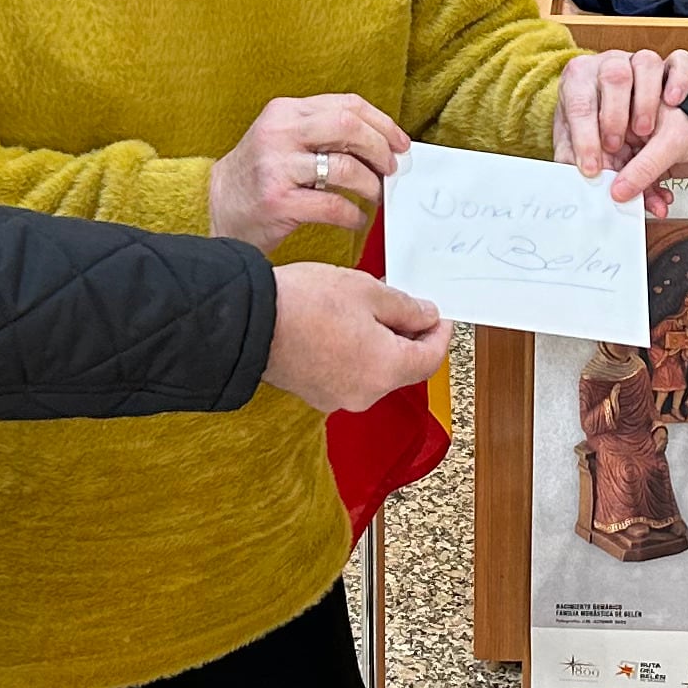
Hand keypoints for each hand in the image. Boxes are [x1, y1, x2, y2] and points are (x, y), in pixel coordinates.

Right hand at [209, 94, 408, 253]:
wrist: (214, 207)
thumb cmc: (257, 176)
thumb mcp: (282, 139)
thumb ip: (322, 132)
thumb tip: (380, 141)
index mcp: (284, 112)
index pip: (346, 104)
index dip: (381, 123)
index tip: (399, 143)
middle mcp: (279, 134)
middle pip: (349, 126)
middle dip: (379, 148)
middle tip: (389, 169)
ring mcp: (277, 167)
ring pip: (346, 168)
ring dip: (371, 185)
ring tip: (374, 196)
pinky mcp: (278, 201)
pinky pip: (334, 206)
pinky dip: (354, 215)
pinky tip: (356, 218)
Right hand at [261, 262, 452, 411]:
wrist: (247, 321)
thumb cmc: (304, 304)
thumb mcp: (367, 291)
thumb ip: (405, 307)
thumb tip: (426, 315)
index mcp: (386, 369)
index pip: (431, 359)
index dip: (440, 334)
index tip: (440, 316)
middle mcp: (365, 393)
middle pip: (404, 368)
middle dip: (410, 336)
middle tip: (405, 304)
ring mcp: (337, 397)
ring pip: (375, 371)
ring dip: (382, 344)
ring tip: (369, 309)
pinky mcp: (315, 393)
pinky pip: (349, 374)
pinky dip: (357, 353)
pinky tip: (344, 326)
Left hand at [555, 50, 687, 210]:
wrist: (650, 130)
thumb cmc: (612, 138)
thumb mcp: (597, 156)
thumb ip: (590, 170)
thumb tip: (577, 190)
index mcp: (581, 84)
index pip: (578, 104)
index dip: (583, 139)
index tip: (592, 169)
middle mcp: (610, 68)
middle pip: (613, 74)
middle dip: (613, 116)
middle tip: (615, 147)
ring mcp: (642, 65)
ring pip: (646, 62)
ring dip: (645, 99)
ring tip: (645, 131)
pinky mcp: (672, 69)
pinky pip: (680, 62)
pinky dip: (679, 79)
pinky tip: (674, 101)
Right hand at [601, 83, 687, 208]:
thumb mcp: (670, 143)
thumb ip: (643, 168)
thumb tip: (618, 190)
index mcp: (629, 109)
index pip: (604, 139)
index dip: (602, 163)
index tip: (603, 185)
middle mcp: (631, 127)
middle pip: (613, 161)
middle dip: (621, 184)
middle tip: (627, 199)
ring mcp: (642, 146)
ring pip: (628, 176)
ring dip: (640, 193)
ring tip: (654, 204)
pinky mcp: (653, 163)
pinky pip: (644, 183)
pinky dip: (651, 195)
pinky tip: (661, 201)